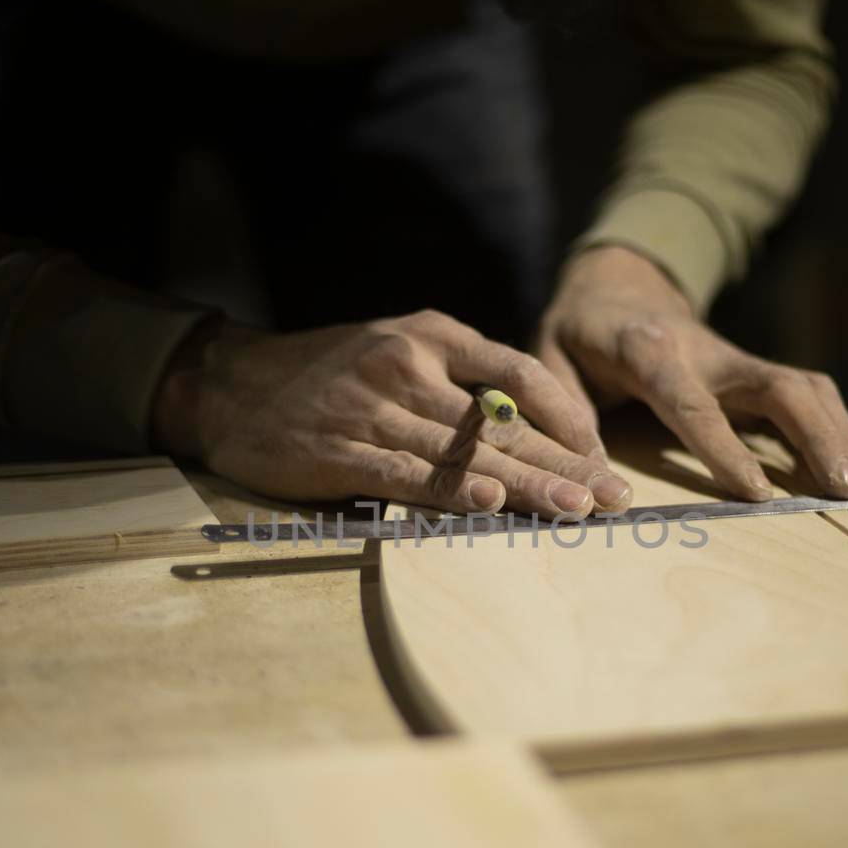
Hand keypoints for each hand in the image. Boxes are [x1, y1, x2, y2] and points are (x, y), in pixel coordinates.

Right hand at [150, 310, 634, 515]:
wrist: (228, 383)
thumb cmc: (328, 374)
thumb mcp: (398, 350)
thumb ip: (459, 379)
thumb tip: (534, 427)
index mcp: (431, 335)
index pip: (521, 375)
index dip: (570, 419)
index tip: (604, 459)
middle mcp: (407, 366)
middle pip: (505, 423)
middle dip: (568, 464)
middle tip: (618, 498)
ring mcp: (371, 409)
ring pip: (465, 453)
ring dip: (529, 486)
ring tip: (580, 512)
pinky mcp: (338, 452)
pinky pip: (406, 474)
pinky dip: (451, 491)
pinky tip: (492, 504)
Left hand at [535, 246, 847, 500]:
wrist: (616, 285)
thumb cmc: (578, 334)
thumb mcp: (547, 361)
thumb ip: (561, 413)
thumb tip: (591, 477)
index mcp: (647, 350)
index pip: (690, 401)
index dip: (722, 445)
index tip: (756, 491)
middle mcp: (703, 351)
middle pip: (775, 384)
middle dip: (814, 434)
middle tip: (843, 487)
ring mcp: (736, 359)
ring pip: (803, 386)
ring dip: (837, 433)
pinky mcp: (753, 372)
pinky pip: (805, 394)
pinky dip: (834, 427)